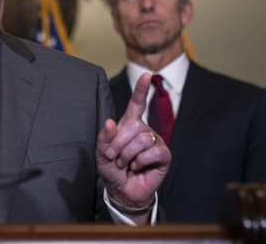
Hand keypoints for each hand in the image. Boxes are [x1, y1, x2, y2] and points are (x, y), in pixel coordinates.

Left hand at [96, 73, 170, 220]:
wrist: (122, 191)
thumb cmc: (112, 170)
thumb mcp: (102, 154)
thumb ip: (104, 138)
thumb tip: (110, 122)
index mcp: (129, 126)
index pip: (137, 105)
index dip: (141, 90)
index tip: (146, 75)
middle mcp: (144, 131)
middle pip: (135, 125)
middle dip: (119, 143)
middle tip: (114, 157)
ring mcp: (155, 142)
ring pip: (142, 139)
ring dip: (128, 155)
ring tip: (125, 163)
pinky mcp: (163, 156)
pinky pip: (153, 152)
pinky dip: (141, 161)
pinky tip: (138, 167)